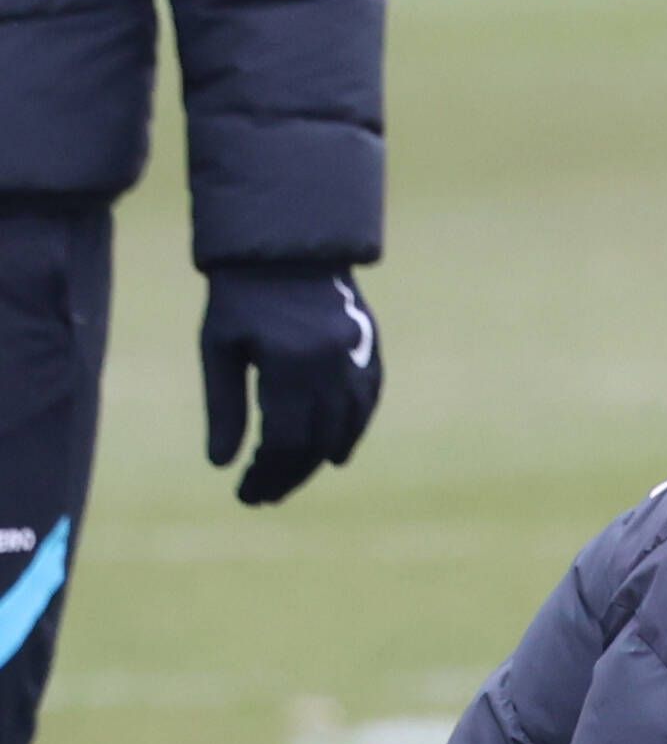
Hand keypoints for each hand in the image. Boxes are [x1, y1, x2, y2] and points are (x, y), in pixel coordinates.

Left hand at [199, 268, 383, 505]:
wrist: (286, 248)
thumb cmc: (240, 298)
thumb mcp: (219, 347)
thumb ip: (224, 406)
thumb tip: (222, 464)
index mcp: (288, 362)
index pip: (282, 438)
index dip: (265, 472)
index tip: (245, 494)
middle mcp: (330, 364)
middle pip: (315, 442)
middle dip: (288, 474)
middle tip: (264, 496)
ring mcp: (357, 358)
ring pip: (345, 429)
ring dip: (319, 460)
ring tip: (291, 477)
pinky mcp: (371, 352)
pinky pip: (366, 405)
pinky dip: (351, 433)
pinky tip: (332, 454)